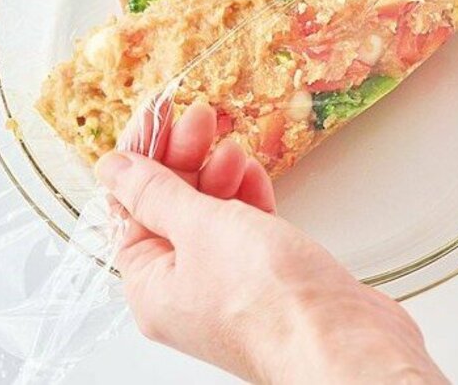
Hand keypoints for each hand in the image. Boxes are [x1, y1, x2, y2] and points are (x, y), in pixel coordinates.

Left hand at [97, 102, 447, 383]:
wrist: (344, 340)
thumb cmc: (272, 302)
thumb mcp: (201, 228)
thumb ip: (156, 192)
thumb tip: (113, 168)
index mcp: (152, 283)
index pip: (130, 206)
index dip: (142, 156)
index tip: (157, 117)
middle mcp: (184, 287)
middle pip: (171, 206)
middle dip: (184, 158)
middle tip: (199, 119)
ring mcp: (226, 282)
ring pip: (210, 213)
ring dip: (217, 175)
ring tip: (229, 148)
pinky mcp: (264, 275)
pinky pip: (244, 226)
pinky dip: (246, 197)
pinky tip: (252, 175)